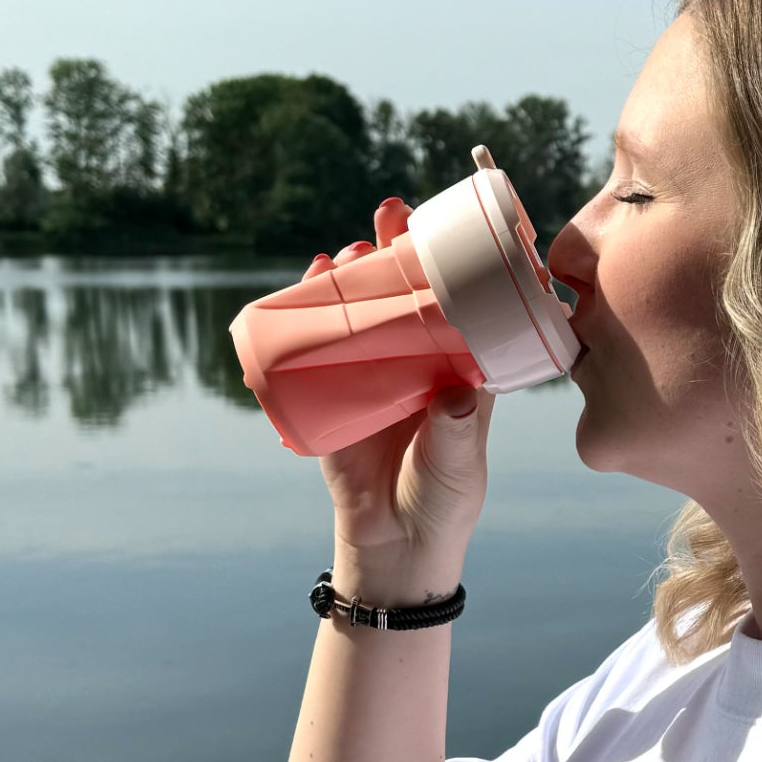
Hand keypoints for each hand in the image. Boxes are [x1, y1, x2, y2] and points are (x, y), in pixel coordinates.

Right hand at [306, 233, 493, 566]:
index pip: (453, 308)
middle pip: (401, 298)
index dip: (446, 268)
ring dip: (347, 278)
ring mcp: (370, 379)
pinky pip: (315, 353)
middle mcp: (412, 366)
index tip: (442, 229)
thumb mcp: (458, 462)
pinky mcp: (331, 400)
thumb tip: (456, 392)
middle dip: (391, 253)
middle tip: (387, 214)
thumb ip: (457, 428)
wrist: (397, 547)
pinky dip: (304, 321)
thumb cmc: (443, 501)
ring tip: (344, 250)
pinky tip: (303, 290)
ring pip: (357, 317)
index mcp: (454, 372)